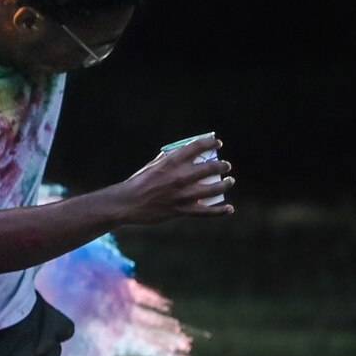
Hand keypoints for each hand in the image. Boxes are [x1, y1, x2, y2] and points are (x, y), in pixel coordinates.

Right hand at [115, 136, 235, 224]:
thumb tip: (180, 153)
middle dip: (222, 166)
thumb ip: (168, 160)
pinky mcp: (181, 210)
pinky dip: (219, 211)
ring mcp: (182, 195)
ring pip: (213, 189)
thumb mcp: (152, 166)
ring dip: (225, 184)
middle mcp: (180, 177)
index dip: (211, 143)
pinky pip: (206, 212)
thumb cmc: (138, 183)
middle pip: (211, 167)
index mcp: (171, 162)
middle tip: (225, 166)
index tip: (217, 144)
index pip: (198, 146)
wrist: (127, 204)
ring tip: (229, 182)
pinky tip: (229, 209)